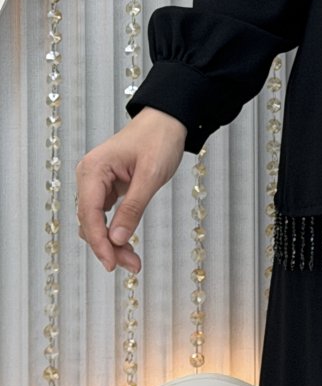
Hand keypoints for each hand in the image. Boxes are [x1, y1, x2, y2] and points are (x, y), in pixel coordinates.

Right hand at [75, 107, 187, 273]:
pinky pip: (106, 216)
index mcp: (93, 169)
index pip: (89, 214)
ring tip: (132, 261)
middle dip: (108, 247)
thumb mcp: (151, 174)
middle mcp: (89, 177)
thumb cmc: (159, 138)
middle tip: (131, 265)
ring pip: (97, 223)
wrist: (169, 120)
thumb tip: (116, 239)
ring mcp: (97, 183)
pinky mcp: (107, 188)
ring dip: (111, 243)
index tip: (111, 263)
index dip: (99, 242)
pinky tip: (127, 244)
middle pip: (90, 223)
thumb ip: (133, 207)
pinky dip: (116, 231)